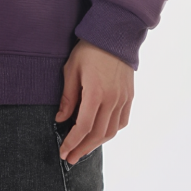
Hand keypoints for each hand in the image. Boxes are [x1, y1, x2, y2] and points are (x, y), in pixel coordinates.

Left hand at [55, 39, 133, 164]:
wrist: (114, 33)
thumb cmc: (89, 49)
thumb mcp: (71, 69)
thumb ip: (68, 97)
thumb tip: (61, 119)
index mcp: (95, 92)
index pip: (84, 126)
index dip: (72, 142)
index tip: (63, 151)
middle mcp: (112, 99)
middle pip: (98, 134)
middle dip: (82, 148)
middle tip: (70, 158)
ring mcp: (123, 98)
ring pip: (111, 131)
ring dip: (97, 144)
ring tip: (83, 149)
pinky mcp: (129, 96)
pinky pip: (122, 121)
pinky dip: (111, 131)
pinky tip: (102, 134)